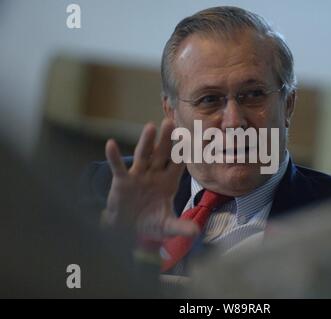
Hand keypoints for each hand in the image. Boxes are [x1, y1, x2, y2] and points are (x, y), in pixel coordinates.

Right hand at [104, 118, 198, 240]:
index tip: (190, 138)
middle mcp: (155, 175)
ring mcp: (138, 176)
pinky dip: (113, 156)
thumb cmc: (150, 223)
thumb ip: (181, 227)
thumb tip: (196, 232)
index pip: (178, 165)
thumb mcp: (167, 226)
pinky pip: (118, 167)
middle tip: (170, 122)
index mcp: (169, 182)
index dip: (183, 153)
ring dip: (146, 142)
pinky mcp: (122, 181)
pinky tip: (111, 144)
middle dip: (166, 140)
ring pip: (143, 156)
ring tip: (150, 126)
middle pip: (162, 154)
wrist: (129, 229)